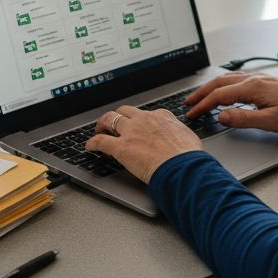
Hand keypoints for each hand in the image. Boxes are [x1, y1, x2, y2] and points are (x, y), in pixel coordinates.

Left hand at [86, 106, 202, 183]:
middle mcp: (144, 120)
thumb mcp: (188, 139)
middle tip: (113, 124)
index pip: (146, 114)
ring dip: (102, 124)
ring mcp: (131, 132)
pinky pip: (100, 141)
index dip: (138, 120)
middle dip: (117, 116)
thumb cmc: (189, 157)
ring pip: (109, 119)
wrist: (182, 166)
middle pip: (124, 111)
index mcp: (161, 117)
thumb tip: (183, 142)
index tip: (137, 126)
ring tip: (98, 131)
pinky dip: (92, 143)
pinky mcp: (120, 147)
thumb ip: (180, 136)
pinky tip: (89, 147)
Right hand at [184, 72, 277, 132]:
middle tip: (188, 103)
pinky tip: (224, 91)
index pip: (219, 96)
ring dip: (211, 88)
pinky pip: (237, 80)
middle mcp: (254, 79)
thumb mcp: (270, 121)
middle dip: (201, 93)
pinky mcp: (265, 81)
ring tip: (200, 97)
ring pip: (227, 79)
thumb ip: (243, 118)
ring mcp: (259, 79)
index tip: (192, 114)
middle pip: (219, 83)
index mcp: (252, 88)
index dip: (202, 105)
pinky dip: (223, 85)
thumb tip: (221, 117)